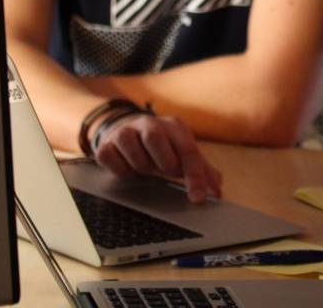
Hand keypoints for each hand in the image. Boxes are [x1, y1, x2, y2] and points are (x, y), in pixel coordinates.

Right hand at [93, 113, 221, 202]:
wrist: (126, 132)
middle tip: (166, 173)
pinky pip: (110, 158)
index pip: (188, 150)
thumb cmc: (161, 148)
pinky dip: (120, 169)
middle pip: (155, 138)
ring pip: (131, 148)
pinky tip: (128, 168)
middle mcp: (149, 123)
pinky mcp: (106, 144)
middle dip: (163, 162)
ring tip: (146, 168)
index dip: (195, 176)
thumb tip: (216, 192)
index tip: (199, 198)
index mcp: (174, 126)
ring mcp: (125, 132)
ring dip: (141, 166)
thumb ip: (202, 171)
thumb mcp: (182, 153)